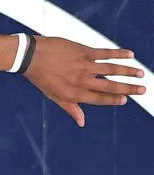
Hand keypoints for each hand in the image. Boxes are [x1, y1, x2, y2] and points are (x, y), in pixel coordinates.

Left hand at [24, 37, 146, 126]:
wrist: (32, 57)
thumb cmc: (42, 77)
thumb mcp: (54, 96)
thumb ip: (70, 108)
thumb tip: (81, 122)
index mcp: (74, 94)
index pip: (99, 99)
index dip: (113, 100)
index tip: (125, 100)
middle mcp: (82, 81)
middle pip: (110, 86)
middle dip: (128, 88)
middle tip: (142, 90)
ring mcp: (84, 66)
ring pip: (112, 70)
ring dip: (128, 72)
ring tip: (140, 74)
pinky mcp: (84, 52)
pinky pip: (105, 53)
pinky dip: (119, 54)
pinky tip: (130, 55)